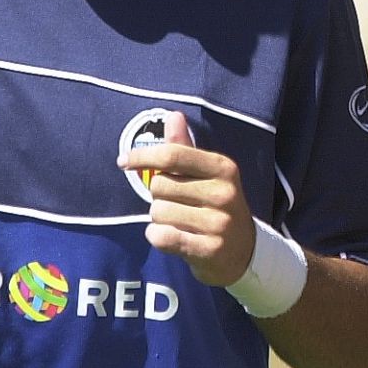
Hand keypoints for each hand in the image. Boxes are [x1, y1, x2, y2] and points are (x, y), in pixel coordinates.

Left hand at [120, 111, 256, 286]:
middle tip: (178, 205)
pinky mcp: (210, 249)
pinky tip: (174, 238)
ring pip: (158, 213)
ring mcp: (218, 223)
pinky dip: (158, 237)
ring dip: (160, 220)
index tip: (123, 161)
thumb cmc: (216, 205)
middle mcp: (223, 193)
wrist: (244, 251)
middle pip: (159, 186)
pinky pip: (162, 237)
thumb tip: (173, 116)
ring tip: (182, 224)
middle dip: (159, 197)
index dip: (143, 156)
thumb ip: (185, 148)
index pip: (173, 155)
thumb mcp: (207, 174)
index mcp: (223, 168)